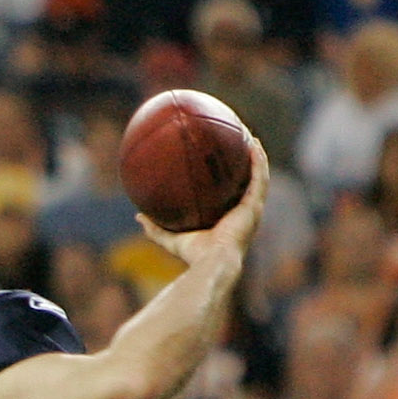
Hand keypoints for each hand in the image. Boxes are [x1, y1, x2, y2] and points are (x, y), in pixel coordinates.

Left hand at [137, 133, 271, 272]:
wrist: (212, 261)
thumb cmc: (194, 255)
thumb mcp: (171, 238)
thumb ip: (155, 228)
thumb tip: (138, 216)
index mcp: (229, 219)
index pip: (231, 195)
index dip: (230, 179)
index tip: (223, 163)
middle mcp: (244, 213)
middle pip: (248, 183)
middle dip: (246, 164)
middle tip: (240, 144)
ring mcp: (252, 209)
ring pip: (258, 176)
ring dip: (257, 156)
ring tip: (250, 137)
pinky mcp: (254, 205)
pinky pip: (259, 177)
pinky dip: (258, 160)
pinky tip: (252, 143)